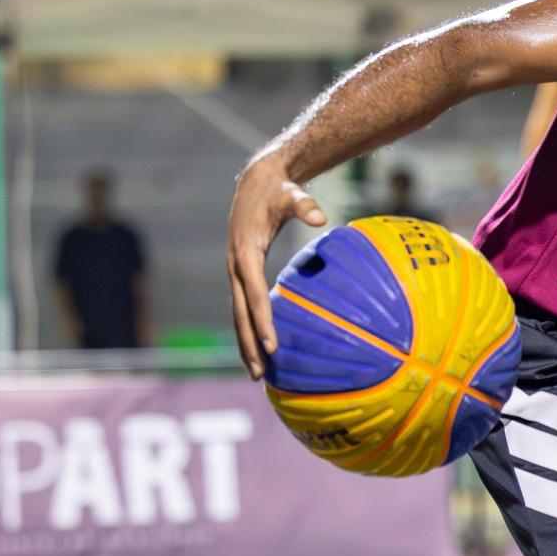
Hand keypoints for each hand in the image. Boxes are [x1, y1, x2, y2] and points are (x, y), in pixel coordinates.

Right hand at [227, 152, 326, 379]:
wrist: (257, 181)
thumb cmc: (277, 190)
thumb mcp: (291, 195)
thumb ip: (305, 205)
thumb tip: (321, 217)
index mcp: (245, 253)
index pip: (254, 296)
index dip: (262, 322)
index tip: (273, 347)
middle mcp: (235, 266)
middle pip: (240, 314)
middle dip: (248, 344)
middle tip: (260, 374)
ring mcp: (235, 271)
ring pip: (238, 314)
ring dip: (245, 343)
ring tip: (257, 373)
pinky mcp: (241, 271)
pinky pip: (244, 305)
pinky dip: (250, 327)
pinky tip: (260, 346)